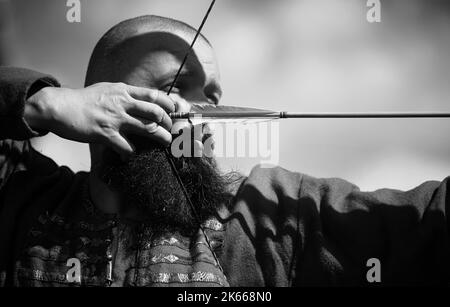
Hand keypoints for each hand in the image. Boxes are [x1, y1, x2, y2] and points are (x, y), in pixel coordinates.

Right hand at [25, 82, 174, 159]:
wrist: (59, 106)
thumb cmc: (83, 99)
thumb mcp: (107, 89)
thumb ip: (124, 94)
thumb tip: (139, 99)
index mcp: (124, 92)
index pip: (155, 95)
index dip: (169, 104)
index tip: (174, 112)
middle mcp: (122, 103)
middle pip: (156, 113)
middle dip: (168, 123)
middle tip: (170, 130)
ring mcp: (115, 119)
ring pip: (148, 129)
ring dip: (161, 138)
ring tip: (165, 144)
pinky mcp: (105, 134)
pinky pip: (126, 147)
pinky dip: (131, 154)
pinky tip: (130, 157)